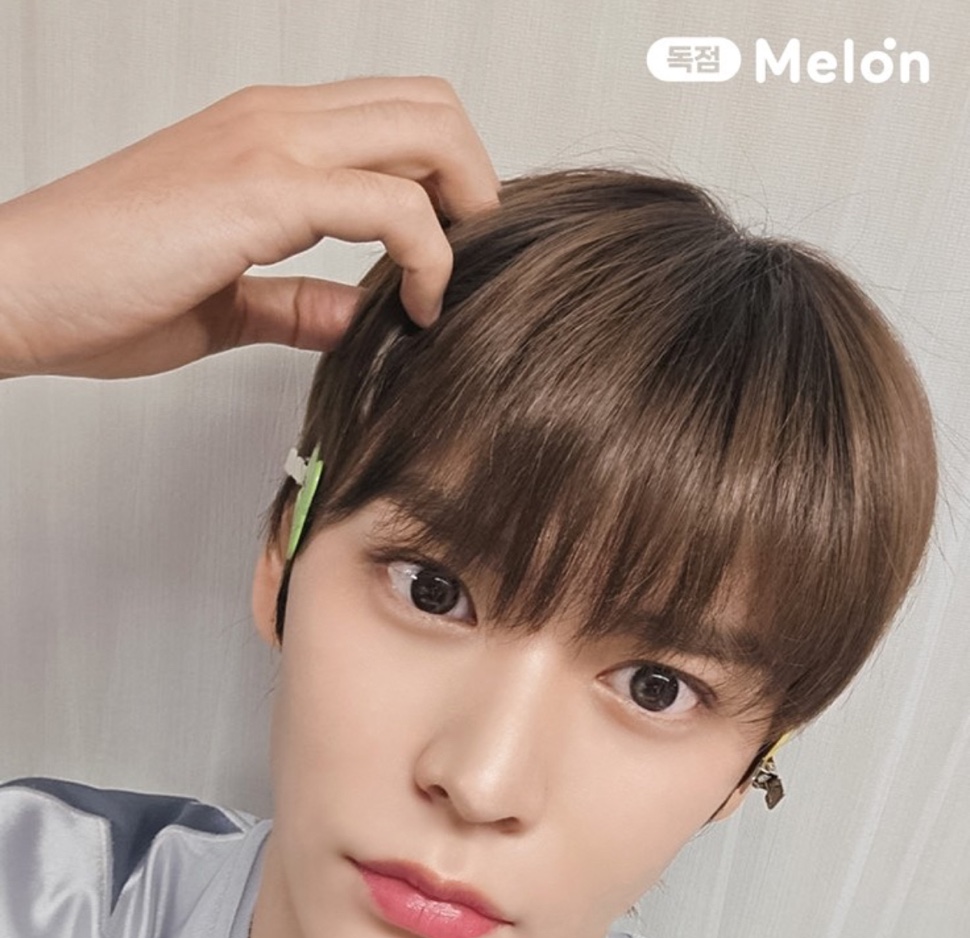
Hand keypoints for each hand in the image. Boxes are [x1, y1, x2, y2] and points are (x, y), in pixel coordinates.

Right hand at [0, 76, 500, 378]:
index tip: (449, 257)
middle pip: (429, 107)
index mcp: (264, 134)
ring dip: (466, 213)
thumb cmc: (100, 291)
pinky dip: (431, 257)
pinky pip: (395, 204)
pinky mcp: (263, 191)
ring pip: (427, 133)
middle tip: (471, 264)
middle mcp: (275, 121)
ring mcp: (270, 145)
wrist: (19, 288)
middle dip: (475, 185)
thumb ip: (295, 301)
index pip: (394, 117)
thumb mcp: (223, 301)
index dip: (445, 180)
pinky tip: (418, 310)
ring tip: (449, 289)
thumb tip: (354, 316)